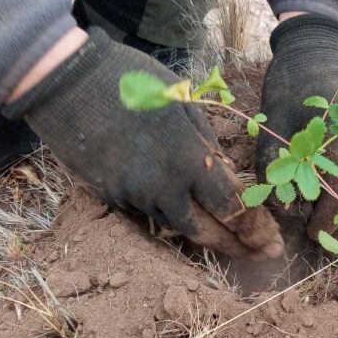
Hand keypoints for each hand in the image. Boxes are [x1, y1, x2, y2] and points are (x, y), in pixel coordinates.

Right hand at [3, 28, 283, 258]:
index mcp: (189, 160)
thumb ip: (208, 147)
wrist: (64, 81)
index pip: (233, 208)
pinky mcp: (111, 197)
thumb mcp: (185, 105)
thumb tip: (226, 176)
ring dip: (208, 237)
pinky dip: (174, 219)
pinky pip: (151, 215)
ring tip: (233, 242)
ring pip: (178, 228)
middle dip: (238, 247)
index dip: (256, 230)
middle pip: (207, 232)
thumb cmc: (132, 81)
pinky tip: (190, 216)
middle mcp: (163, 188)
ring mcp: (133, 196)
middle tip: (262, 256)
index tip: (273, 245)